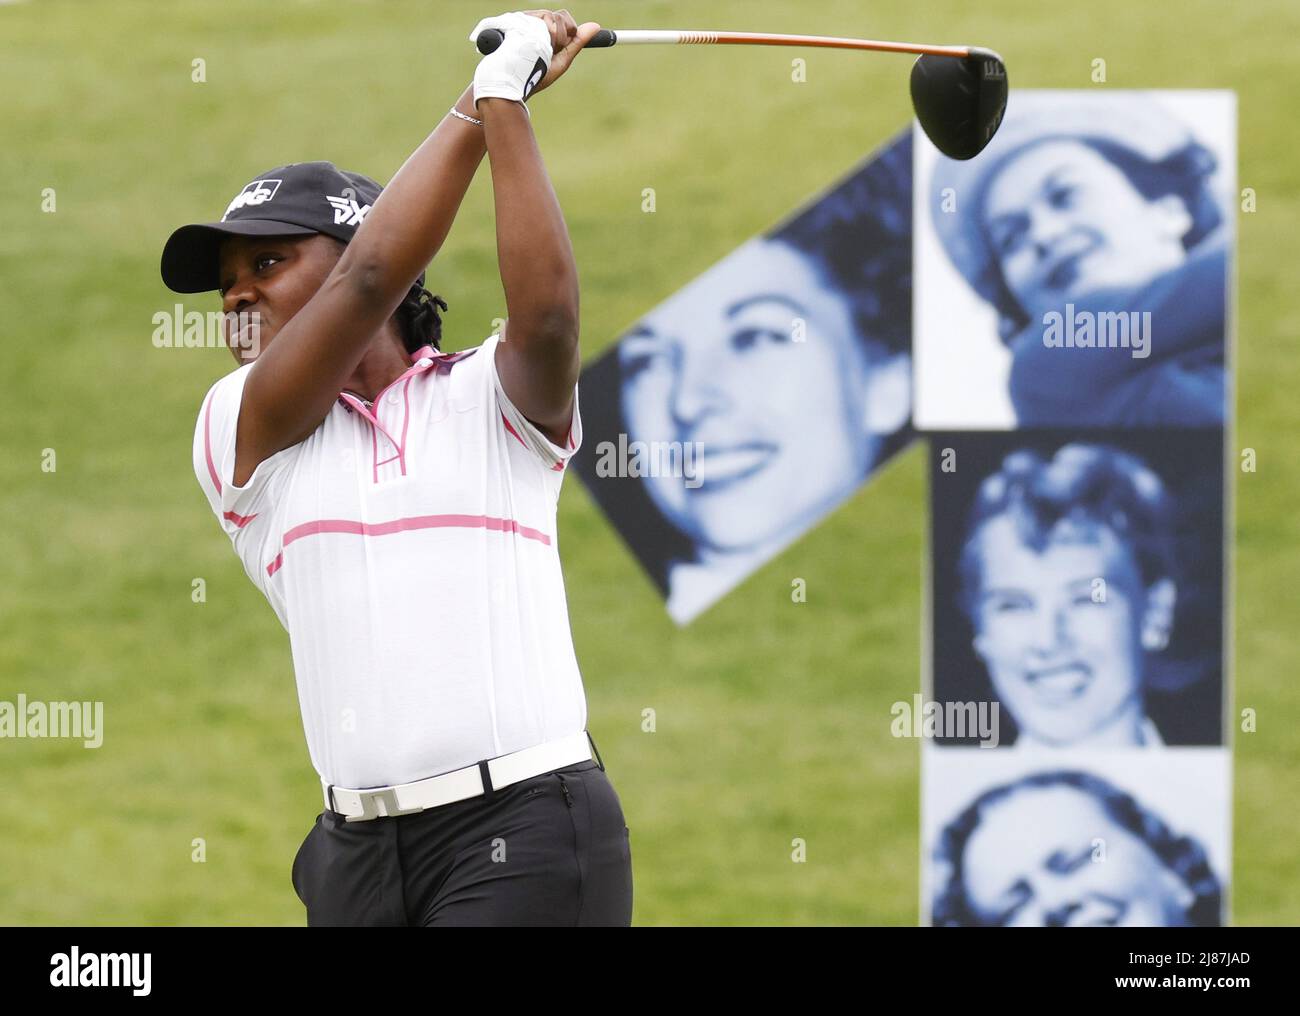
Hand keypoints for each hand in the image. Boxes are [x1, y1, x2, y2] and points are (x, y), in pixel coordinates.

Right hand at [467, 10, 598, 104]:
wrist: (511, 85)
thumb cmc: (535, 76)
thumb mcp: (561, 60)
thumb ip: (577, 42)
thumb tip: (595, 26)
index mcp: (544, 30)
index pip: (563, 18)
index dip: (568, 31)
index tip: (560, 47)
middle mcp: (534, 22)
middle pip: (560, 15)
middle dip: (562, 36)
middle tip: (551, 50)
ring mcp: (525, 21)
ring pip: (551, 15)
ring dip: (554, 37)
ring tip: (541, 51)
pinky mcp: (518, 21)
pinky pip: (543, 17)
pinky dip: (547, 33)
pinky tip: (537, 44)